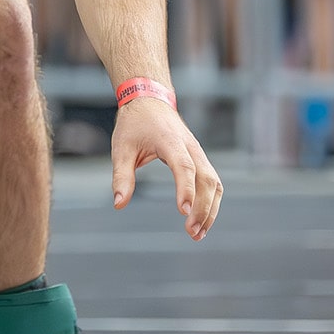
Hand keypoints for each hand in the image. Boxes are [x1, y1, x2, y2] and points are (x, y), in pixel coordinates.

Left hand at [110, 99, 222, 239]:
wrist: (149, 99)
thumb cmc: (134, 124)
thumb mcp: (121, 148)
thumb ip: (121, 176)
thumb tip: (119, 204)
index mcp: (170, 141)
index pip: (184, 166)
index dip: (186, 188)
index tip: (184, 211)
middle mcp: (190, 147)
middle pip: (206, 179)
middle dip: (203, 208)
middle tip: (192, 232)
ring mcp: (198, 152)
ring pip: (214, 183)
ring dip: (211, 209)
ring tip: (198, 234)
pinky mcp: (199, 158)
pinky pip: (212, 182)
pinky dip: (211, 202)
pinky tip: (202, 220)